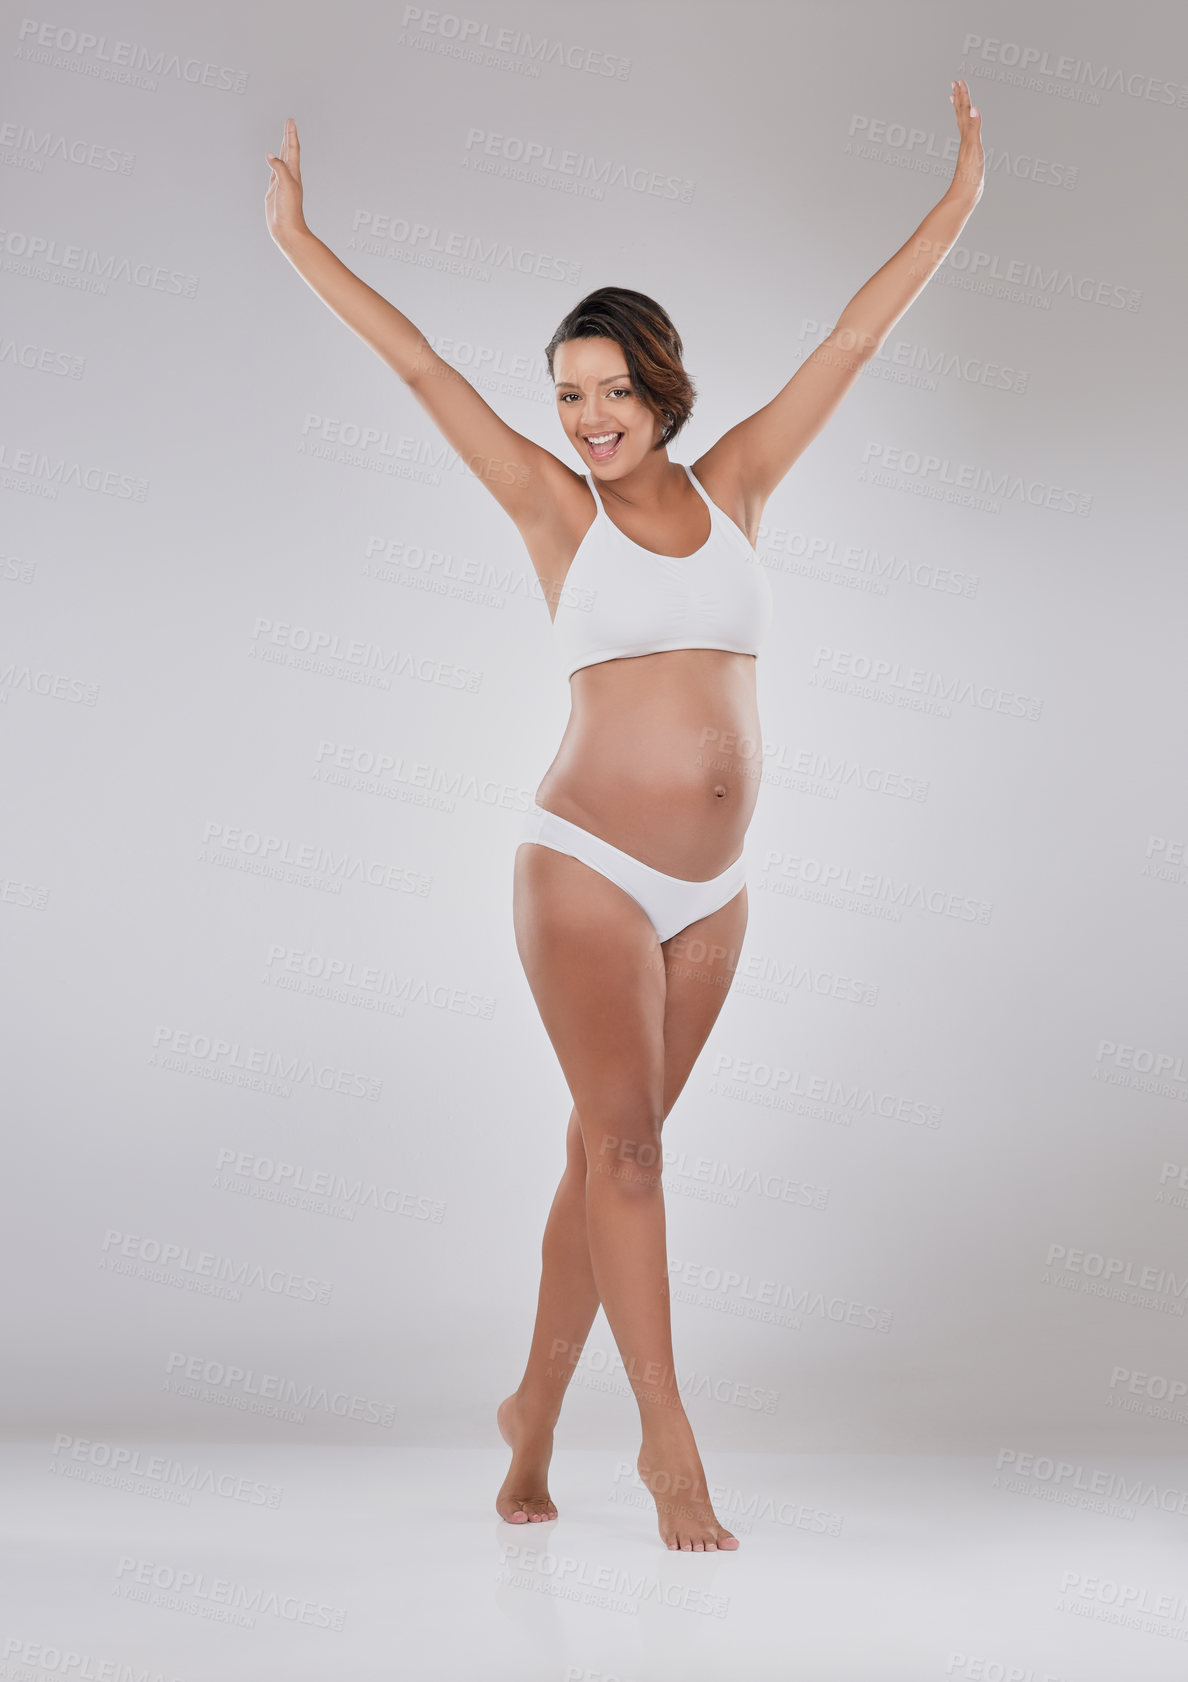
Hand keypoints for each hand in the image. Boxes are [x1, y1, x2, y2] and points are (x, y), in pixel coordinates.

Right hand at [264, 117, 308, 248]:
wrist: (287, 230)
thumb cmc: (289, 210)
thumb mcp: (285, 186)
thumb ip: (279, 168)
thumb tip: (269, 155)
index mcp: (293, 173)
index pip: (292, 149)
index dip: (291, 134)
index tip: (290, 121)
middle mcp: (288, 176)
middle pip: (288, 151)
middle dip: (288, 136)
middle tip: (289, 122)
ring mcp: (280, 183)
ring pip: (280, 160)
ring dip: (281, 148)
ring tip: (283, 137)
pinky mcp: (273, 191)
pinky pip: (272, 172)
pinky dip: (272, 163)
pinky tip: (270, 159)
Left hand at [948, 79, 983, 205]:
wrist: (966, 193)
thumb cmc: (970, 172)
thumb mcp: (974, 147)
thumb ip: (974, 127)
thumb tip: (972, 108)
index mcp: (965, 134)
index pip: (964, 110)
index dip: (962, 95)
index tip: (958, 81)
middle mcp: (964, 138)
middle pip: (960, 113)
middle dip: (959, 97)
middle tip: (955, 83)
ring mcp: (966, 146)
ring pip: (962, 123)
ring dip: (960, 110)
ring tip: (957, 100)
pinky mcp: (970, 154)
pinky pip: (968, 134)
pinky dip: (967, 126)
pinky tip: (968, 127)